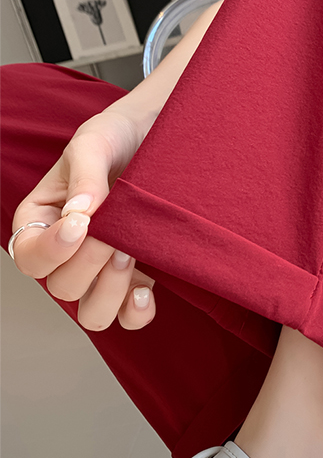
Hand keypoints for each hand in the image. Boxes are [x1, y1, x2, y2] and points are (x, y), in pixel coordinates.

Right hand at [9, 107, 155, 330]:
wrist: (158, 139)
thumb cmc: (115, 139)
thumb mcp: (94, 143)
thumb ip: (85, 176)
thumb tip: (80, 213)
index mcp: (42, 221)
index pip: (28, 256)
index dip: (51, 249)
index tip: (81, 224)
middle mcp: (67, 254)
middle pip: (61, 288)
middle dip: (89, 263)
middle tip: (115, 233)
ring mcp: (102, 271)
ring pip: (92, 314)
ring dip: (110, 291)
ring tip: (129, 254)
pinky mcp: (135, 279)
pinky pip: (128, 318)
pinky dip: (135, 312)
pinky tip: (145, 288)